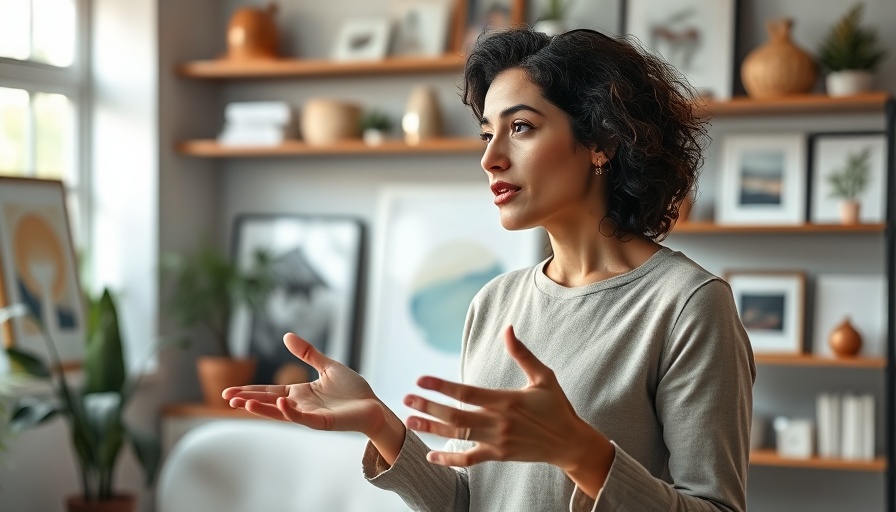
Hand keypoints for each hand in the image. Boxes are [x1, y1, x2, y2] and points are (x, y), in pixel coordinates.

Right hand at [222, 333, 397, 439]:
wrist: (372, 405)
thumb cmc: (352, 389)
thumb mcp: (327, 366)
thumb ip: (307, 353)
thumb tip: (286, 335)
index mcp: (299, 393)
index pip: (269, 391)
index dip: (250, 390)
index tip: (229, 392)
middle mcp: (300, 405)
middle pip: (268, 402)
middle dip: (247, 400)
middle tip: (227, 398)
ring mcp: (310, 415)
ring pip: (281, 413)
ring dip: (262, 408)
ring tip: (243, 402)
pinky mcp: (322, 422)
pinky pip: (303, 417)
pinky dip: (290, 412)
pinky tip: (280, 403)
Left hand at [404, 325, 612, 476]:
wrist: (570, 443)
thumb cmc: (557, 406)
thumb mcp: (543, 376)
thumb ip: (522, 354)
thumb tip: (508, 328)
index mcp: (506, 400)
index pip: (466, 392)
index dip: (441, 386)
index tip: (420, 380)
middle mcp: (498, 422)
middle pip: (455, 416)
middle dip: (428, 407)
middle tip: (406, 399)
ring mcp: (497, 441)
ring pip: (457, 436)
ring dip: (432, 428)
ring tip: (410, 420)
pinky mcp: (499, 456)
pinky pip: (469, 460)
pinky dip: (449, 460)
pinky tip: (430, 454)